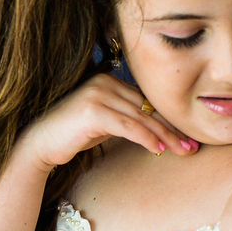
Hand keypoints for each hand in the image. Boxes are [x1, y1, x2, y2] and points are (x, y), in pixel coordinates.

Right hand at [18, 73, 198, 171]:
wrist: (39, 143)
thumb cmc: (72, 134)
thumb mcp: (105, 122)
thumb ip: (127, 118)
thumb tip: (157, 128)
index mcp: (109, 80)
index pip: (146, 102)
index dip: (168, 120)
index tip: (187, 137)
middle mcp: (105, 82)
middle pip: (148, 108)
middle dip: (172, 129)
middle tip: (192, 146)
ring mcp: (98, 94)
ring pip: (142, 118)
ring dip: (165, 136)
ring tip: (183, 151)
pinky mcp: (94, 111)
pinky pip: (128, 126)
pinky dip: (147, 139)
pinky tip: (159, 150)